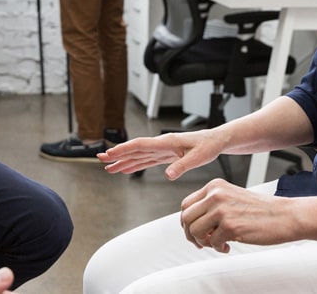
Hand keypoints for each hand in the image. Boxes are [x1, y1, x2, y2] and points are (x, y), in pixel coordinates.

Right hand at [98, 129, 223, 179]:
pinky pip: (146, 160)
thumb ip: (182, 166)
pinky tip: (126, 169)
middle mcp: (161, 144)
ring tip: (109, 167)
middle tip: (101, 159)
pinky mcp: (165, 155)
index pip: (140, 145)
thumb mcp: (198, 157)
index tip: (110, 153)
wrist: (215, 140)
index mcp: (167, 142)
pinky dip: (135, 164)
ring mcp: (162, 150)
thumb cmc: (208, 146)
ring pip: (138, 155)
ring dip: (123, 161)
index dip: (124, 149)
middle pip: (134, 149)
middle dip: (117, 154)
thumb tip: (167, 175)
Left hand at [180, 178, 288, 252]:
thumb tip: (192, 223)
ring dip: (204, 243)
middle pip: (186, 219)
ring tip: (218, 243)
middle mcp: (216, 195)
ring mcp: (222, 210)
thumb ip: (212, 205)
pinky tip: (228, 246)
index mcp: (215, 186)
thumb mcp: (231, 197)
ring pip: (195, 231)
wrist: (285, 215)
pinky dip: (218, 248)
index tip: (194, 231)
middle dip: (191, 235)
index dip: (187, 222)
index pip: (186, 204)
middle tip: (203, 242)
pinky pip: (212, 243)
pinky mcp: (231, 227)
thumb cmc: (261, 210)